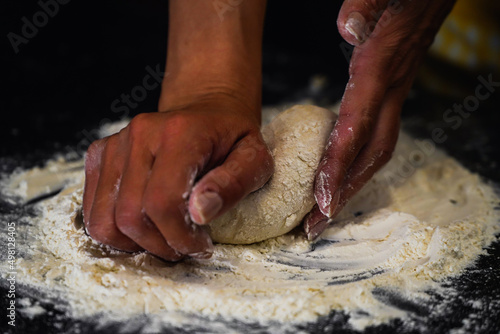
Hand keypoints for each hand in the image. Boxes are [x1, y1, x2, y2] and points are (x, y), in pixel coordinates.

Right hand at [83, 96, 272, 259]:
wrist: (205, 109)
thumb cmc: (231, 138)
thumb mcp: (254, 159)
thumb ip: (233, 184)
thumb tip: (200, 213)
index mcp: (180, 133)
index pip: (162, 201)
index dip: (179, 237)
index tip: (200, 246)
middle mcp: (140, 134)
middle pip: (130, 216)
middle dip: (159, 245)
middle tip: (184, 246)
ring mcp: (114, 143)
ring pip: (103, 219)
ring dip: (134, 243)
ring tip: (164, 238)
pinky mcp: (100, 154)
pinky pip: (92, 209)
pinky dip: (116, 229)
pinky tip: (146, 224)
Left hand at [305, 0, 454, 238]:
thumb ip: (366, 7)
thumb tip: (348, 27)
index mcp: (380, 72)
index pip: (357, 126)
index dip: (340, 164)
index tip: (322, 200)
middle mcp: (389, 92)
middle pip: (370, 155)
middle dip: (344, 192)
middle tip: (316, 226)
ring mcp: (393, 97)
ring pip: (376, 153)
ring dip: (352, 186)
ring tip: (325, 215)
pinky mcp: (390, 96)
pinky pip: (376, 139)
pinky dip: (357, 164)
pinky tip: (339, 177)